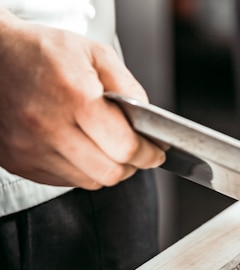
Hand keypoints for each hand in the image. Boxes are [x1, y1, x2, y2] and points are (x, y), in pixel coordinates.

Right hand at [0, 10, 164, 189]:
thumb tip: (148, 119)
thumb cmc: (43, 52)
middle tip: (138, 153)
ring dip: (107, 169)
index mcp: (75, 97)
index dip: (148, 153)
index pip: (125, 148)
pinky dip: (81, 171)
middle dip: (132, 165)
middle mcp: (49, 127)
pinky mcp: (18, 161)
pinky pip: (65, 181)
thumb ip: (128, 86)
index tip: (156, 152)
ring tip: (108, 148)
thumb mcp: (96, 53)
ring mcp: (31, 148)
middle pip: (111, 172)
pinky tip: (81, 149)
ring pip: (90, 181)